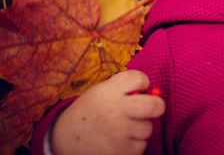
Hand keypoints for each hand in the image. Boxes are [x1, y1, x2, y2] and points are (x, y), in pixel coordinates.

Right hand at [51, 70, 165, 154]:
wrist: (64, 140)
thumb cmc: (89, 112)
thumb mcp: (101, 92)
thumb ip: (125, 88)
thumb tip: (154, 92)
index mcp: (109, 91)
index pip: (139, 78)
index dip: (143, 82)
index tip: (138, 88)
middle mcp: (116, 110)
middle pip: (155, 106)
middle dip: (156, 106)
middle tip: (150, 108)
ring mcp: (119, 133)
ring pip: (147, 129)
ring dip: (140, 129)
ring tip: (123, 128)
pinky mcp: (121, 152)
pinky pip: (141, 146)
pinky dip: (134, 145)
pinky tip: (119, 142)